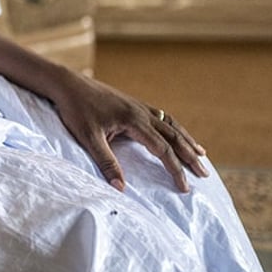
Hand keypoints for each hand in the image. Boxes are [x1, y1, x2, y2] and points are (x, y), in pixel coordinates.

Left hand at [50, 72, 207, 192]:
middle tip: (204, 173)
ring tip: (201, 154)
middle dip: (190, 156)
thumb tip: (120, 188)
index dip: (175, 169)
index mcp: (134, 121)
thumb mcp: (88, 138)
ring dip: (186, 140)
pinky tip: (177, 133)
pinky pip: (161, 116)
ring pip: (170, 124)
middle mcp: (141, 112)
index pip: (162, 149)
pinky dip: (174, 127)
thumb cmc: (76, 110)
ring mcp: (138, 106)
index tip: (185, 187)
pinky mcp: (133, 103)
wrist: (67, 83)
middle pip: (173, 136)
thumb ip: (105, 162)